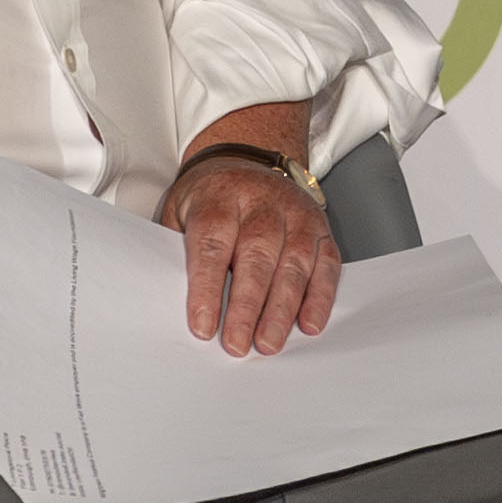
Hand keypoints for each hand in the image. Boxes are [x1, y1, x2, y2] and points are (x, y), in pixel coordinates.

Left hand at [171, 150, 337, 356]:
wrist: (248, 158)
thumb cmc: (211, 198)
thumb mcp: (181, 212)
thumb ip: (181, 251)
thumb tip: (175, 303)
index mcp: (220, 198)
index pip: (213, 243)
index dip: (207, 287)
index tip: (202, 327)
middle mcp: (262, 202)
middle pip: (257, 255)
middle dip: (248, 305)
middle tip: (238, 344)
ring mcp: (296, 213)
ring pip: (295, 262)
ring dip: (283, 307)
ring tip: (269, 342)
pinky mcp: (320, 227)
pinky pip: (327, 263)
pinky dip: (320, 296)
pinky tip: (309, 324)